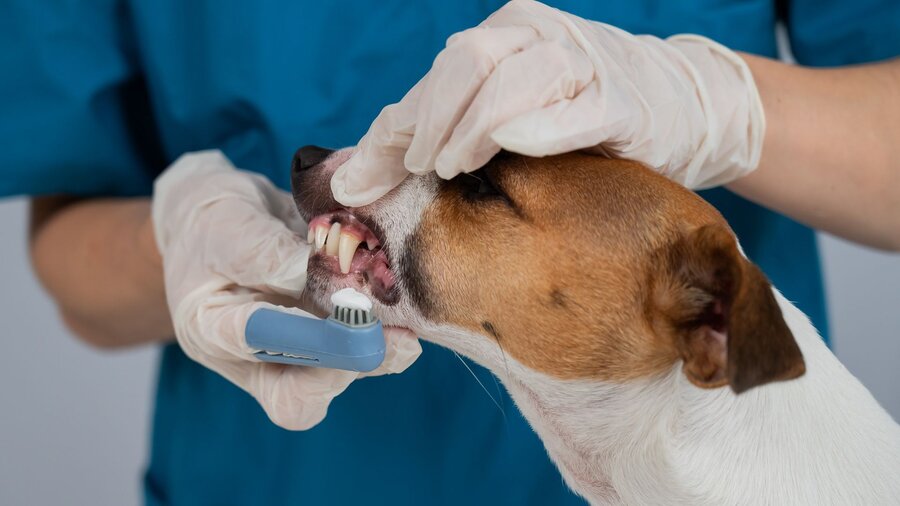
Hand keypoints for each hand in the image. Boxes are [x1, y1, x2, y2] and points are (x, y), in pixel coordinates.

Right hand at [152, 150, 420, 429]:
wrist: (219, 218)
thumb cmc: (209, 221)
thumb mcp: (221, 221)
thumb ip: (254, 247)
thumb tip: (297, 269)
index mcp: (213, 331)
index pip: (256, 351)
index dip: (302, 340)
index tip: (347, 314)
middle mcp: (253, 355)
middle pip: (298, 391)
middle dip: (349, 367)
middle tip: (394, 341)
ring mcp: (292, 349)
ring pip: (336, 373)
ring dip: (376, 355)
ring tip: (408, 331)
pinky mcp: (323, 334)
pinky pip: (354, 346)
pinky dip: (383, 329)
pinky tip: (407, 308)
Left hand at [331, 0, 763, 205]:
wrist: (678, 103)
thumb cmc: (580, 115)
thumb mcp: (509, 112)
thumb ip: (451, 128)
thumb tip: (373, 170)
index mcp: (505, 34)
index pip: (433, 79)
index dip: (389, 131)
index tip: (355, 183)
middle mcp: (537, 35)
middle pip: (463, 65)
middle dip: (425, 122)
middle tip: (410, 172)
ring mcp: (582, 62)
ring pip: (510, 80)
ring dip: (471, 126)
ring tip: (447, 167)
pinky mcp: (621, 99)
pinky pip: (573, 109)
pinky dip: (538, 128)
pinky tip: (510, 147)